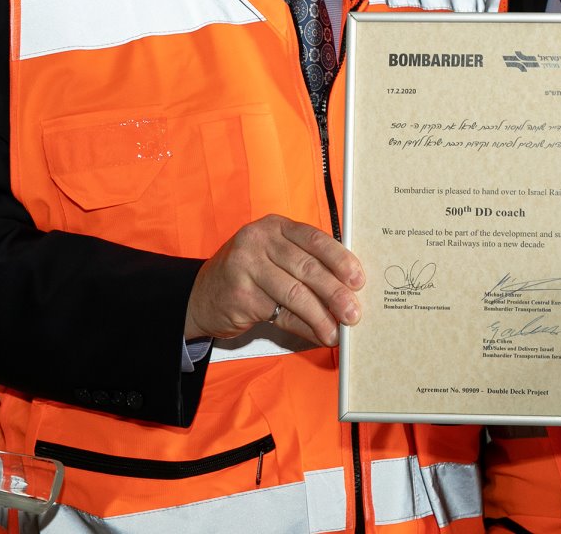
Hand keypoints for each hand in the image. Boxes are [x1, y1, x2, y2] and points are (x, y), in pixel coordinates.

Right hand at [184, 214, 364, 346]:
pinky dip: (304, 327)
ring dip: (321, 316)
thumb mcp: (275, 258)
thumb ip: (307, 265)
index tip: (359, 279)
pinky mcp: (239, 295)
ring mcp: (245, 266)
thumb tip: (348, 292)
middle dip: (335, 293)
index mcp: (275, 226)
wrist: (201, 296)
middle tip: (354, 313)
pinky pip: (280, 314)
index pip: (314, 239)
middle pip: (307, 267)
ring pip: (295, 293)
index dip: (340, 259)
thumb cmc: (249, 275)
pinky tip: (317, 334)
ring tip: (337, 331)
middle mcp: (258, 241)